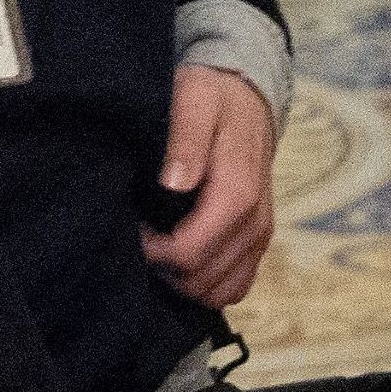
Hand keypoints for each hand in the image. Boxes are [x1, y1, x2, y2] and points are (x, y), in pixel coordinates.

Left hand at [146, 64, 279, 310]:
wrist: (246, 101)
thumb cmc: (213, 100)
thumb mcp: (194, 101)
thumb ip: (185, 139)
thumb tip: (173, 182)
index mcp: (237, 194)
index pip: (189, 253)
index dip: (150, 252)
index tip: (131, 228)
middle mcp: (255, 223)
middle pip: (201, 280)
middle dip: (162, 269)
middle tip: (138, 239)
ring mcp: (259, 237)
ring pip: (219, 292)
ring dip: (182, 281)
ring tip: (156, 250)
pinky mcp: (256, 243)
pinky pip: (235, 286)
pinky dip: (205, 284)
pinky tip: (178, 260)